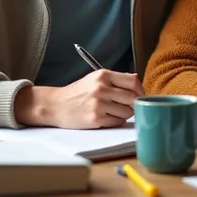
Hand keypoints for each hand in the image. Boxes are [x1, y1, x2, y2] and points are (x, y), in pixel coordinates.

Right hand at [14, 70, 143, 127]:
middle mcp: (101, 88)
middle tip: (128, 106)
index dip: (140, 90)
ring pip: (127, 112)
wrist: (56, 105)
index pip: (133, 82)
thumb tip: (136, 80)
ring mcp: (98, 104)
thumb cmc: (78, 92)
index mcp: (103, 75)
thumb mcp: (95, 78)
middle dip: (133, 104)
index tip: (140, 96)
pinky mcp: (95, 119)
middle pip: (132, 98)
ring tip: (114, 111)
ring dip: (125, 114)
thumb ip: (116, 79)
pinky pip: (117, 122)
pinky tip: (107, 117)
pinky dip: (116, 121)